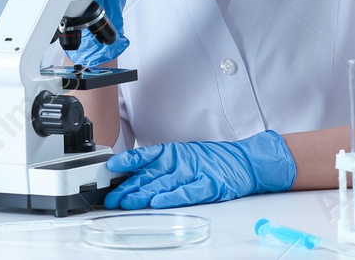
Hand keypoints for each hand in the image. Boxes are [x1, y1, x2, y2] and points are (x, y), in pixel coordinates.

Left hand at [104, 132, 296, 208]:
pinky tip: (159, 201)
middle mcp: (180, 161)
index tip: (111, 167)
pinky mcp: (208, 185)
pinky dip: (172, 197)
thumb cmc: (211, 160)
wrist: (244, 161)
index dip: (127, 160)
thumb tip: (133, 176)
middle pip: (149, 175)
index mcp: (172, 153)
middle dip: (128, 187)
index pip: (144, 155)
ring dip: (143, 193)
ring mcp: (194, 172)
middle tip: (111, 197)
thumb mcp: (183, 157)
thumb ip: (160, 166)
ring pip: (164, 184)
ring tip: (127, 201)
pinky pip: (188, 192)